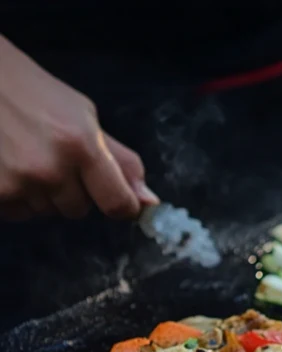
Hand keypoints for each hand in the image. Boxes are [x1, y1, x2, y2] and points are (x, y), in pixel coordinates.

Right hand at [0, 36, 156, 221]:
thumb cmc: (32, 92)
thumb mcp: (84, 116)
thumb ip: (119, 161)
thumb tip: (149, 201)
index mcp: (81, 146)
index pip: (118, 204)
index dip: (122, 206)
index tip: (118, 200)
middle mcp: (50, 169)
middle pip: (79, 210)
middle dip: (73, 191)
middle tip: (54, 157)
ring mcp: (16, 183)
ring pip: (46, 212)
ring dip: (42, 194)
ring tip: (26, 156)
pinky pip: (17, 213)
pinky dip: (15, 197)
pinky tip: (8, 166)